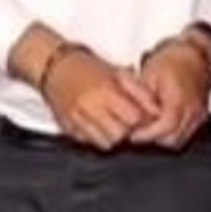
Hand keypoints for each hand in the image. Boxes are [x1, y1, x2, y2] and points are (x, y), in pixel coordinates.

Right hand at [40, 48, 158, 150]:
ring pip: (106, 143)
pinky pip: (89, 142)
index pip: (134, 118)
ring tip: (110, 121)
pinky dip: (96, 137)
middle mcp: (89, 107)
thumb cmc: (88, 68)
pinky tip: (96, 123)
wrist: (53, 68)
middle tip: (124, 119)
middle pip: (120, 134)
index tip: (139, 113)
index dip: (140, 118)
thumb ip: (138, 92)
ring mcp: (77, 120)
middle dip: (127, 130)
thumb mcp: (116, 73)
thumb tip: (156, 110)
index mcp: (105, 90)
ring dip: (112, 136)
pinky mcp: (68, 129)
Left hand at [128, 37, 210, 148]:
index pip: (164, 126)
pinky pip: (187, 133)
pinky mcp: (201, 115)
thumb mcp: (149, 75)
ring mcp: (198, 114)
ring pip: (180, 139)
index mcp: (178, 99)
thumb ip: (141, 98)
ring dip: (164, 136)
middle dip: (154, 138)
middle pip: (172, 138)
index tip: (134, 134)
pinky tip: (163, 123)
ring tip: (151, 127)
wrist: (194, 53)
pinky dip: (174, 132)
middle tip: (139, 132)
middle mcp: (192, 110)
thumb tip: (130, 114)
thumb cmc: (173, 60)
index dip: (147, 133)